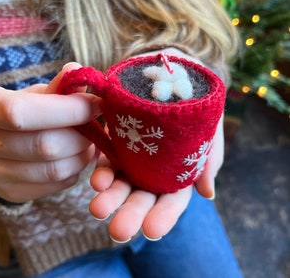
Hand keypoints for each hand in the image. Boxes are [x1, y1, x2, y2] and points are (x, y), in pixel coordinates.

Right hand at [0, 63, 101, 202]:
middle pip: (45, 146)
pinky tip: (73, 156)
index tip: (97, 105)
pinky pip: (58, 184)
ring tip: (88, 142)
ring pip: (55, 170)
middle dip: (81, 136)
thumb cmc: (19, 112)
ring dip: (82, 155)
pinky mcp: (13, 192)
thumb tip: (78, 71)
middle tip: (94, 127)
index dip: (68, 109)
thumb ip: (56, 87)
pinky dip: (75, 169)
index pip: (23, 113)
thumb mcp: (31, 94)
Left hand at [89, 116, 223, 241]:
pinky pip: (108, 161)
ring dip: (110, 198)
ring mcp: (134, 157)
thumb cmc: (197, 105)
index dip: (164, 216)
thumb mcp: (210, 128)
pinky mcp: (117, 142)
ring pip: (121, 183)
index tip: (152, 230)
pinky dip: (102, 173)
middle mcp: (154, 170)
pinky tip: (97, 181)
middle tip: (118, 231)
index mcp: (179, 173)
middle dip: (131, 214)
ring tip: (98, 210)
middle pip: (143, 197)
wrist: (175, 76)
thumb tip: (208, 194)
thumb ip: (210, 160)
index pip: (173, 200)